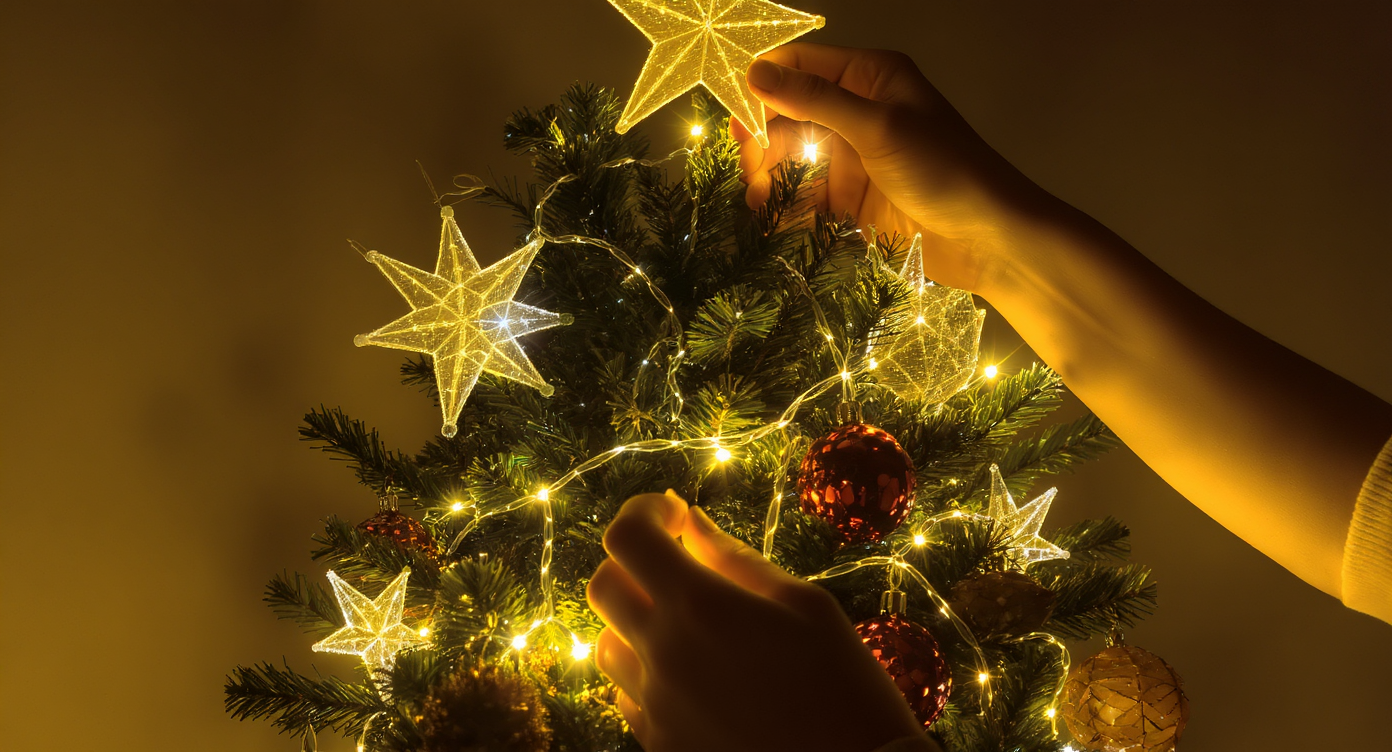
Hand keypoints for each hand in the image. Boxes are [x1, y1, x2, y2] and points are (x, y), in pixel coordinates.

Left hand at [586, 491, 929, 751]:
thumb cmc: (845, 684)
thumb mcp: (804, 603)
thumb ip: (734, 558)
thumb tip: (689, 523)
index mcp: (700, 607)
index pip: (627, 538)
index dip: (644, 512)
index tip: (676, 516)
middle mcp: (663, 655)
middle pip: (602, 586)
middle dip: (634, 562)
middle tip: (679, 565)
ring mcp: (655, 707)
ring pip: (606, 644)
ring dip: (635, 621)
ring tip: (689, 626)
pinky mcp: (659, 747)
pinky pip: (625, 698)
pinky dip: (645, 674)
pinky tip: (692, 674)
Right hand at [734, 43, 1047, 293]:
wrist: (990, 240)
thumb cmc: (947, 170)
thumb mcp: (878, 127)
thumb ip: (815, 100)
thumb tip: (758, 73)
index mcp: (871, 77)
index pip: (801, 64)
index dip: (764, 84)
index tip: (735, 115)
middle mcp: (858, 112)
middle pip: (787, 116)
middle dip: (764, 141)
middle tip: (750, 170)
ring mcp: (853, 159)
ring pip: (791, 159)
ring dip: (770, 178)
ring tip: (759, 202)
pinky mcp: (851, 202)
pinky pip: (804, 197)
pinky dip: (786, 207)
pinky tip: (773, 219)